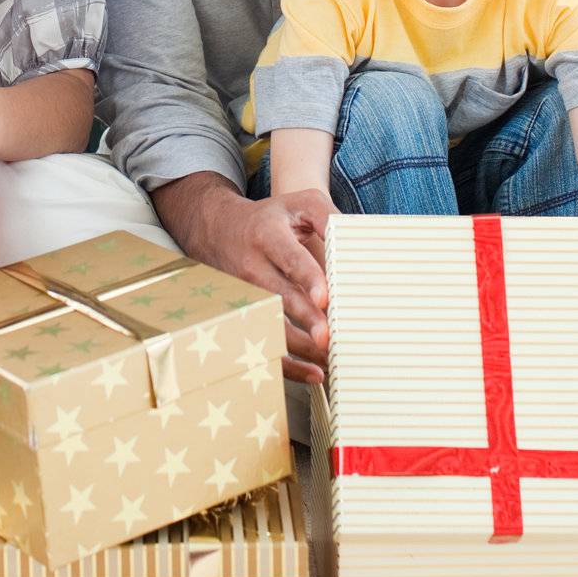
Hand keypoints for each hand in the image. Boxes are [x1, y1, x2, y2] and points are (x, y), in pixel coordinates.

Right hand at [153, 173, 334, 384]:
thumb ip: (328, 217)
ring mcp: (246, 293)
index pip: (290, 258)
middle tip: (327, 338)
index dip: (307, 278)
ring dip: (300, 346)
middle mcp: (253, 265)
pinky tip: (313, 373)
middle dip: (305, 319)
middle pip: (280, 297)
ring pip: (272, 325)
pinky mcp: (245, 312)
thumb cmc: (270, 218)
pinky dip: (289, 364)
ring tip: (328, 358)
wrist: (219, 229)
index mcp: (268, 234)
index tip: (324, 297)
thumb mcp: (298, 203)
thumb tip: (358, 240)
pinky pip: (265, 342)